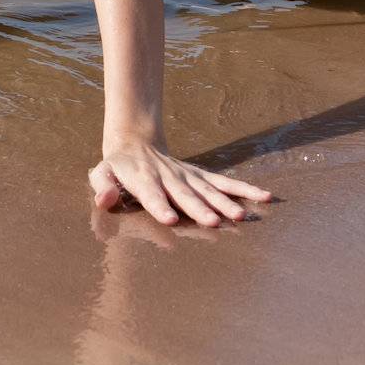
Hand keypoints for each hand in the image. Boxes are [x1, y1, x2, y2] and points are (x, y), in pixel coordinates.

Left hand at [89, 139, 272, 225]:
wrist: (136, 141)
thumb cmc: (117, 167)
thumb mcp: (100, 173)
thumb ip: (102, 186)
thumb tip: (105, 199)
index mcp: (143, 178)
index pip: (150, 193)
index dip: (160, 205)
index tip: (171, 219)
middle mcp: (169, 176)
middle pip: (184, 194)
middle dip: (199, 208)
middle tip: (213, 223)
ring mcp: (187, 175)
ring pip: (207, 189)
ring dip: (223, 202)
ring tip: (239, 216)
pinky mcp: (200, 176)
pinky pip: (224, 183)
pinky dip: (244, 189)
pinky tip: (264, 196)